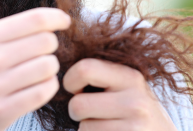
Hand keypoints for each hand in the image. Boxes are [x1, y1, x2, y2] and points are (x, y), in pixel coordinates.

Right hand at [0, 8, 70, 130]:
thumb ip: (18, 30)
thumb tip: (58, 17)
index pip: (35, 18)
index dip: (57, 18)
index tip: (65, 21)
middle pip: (47, 41)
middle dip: (51, 48)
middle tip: (42, 55)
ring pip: (49, 66)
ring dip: (50, 70)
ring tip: (38, 74)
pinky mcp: (3, 109)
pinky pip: (45, 90)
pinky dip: (48, 88)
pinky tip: (38, 88)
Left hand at [63, 58, 177, 130]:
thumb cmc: (134, 109)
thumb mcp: (127, 86)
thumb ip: (102, 75)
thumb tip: (57, 69)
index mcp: (131, 77)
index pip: (85, 69)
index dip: (70, 80)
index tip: (75, 88)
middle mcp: (135, 101)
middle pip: (78, 104)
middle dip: (75, 111)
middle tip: (87, 112)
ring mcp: (134, 126)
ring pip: (84, 127)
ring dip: (86, 129)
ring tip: (104, 125)